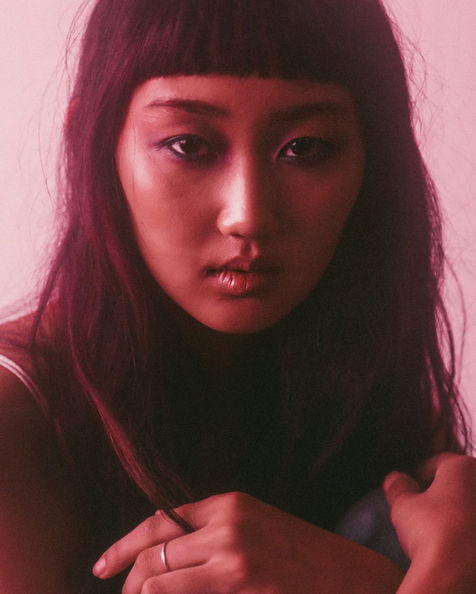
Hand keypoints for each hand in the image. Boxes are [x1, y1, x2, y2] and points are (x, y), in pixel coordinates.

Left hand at [93, 491, 402, 592]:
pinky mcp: (238, 580)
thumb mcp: (255, 527)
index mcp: (228, 503)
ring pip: (159, 574)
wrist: (351, 574)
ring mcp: (231, 552)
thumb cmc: (302, 554)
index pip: (160, 519)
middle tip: (116, 591)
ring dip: (139, 592)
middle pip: (153, 547)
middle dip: (124, 574)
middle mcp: (224, 522)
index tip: (104, 564)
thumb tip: (169, 552)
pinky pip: (179, 592)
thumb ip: (213, 533)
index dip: (125, 544)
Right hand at [384, 452, 475, 592]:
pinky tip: (454, 543)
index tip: (410, 487)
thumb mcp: (402, 504)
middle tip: (422, 507)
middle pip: (458, 482)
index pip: (437, 463)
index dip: (419, 474)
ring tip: (438, 528)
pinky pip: (473, 526)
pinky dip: (466, 530)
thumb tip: (396, 478)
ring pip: (469, 504)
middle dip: (441, 492)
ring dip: (457, 511)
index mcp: (462, 466)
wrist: (457, 574)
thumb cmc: (431, 532)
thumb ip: (399, 486)